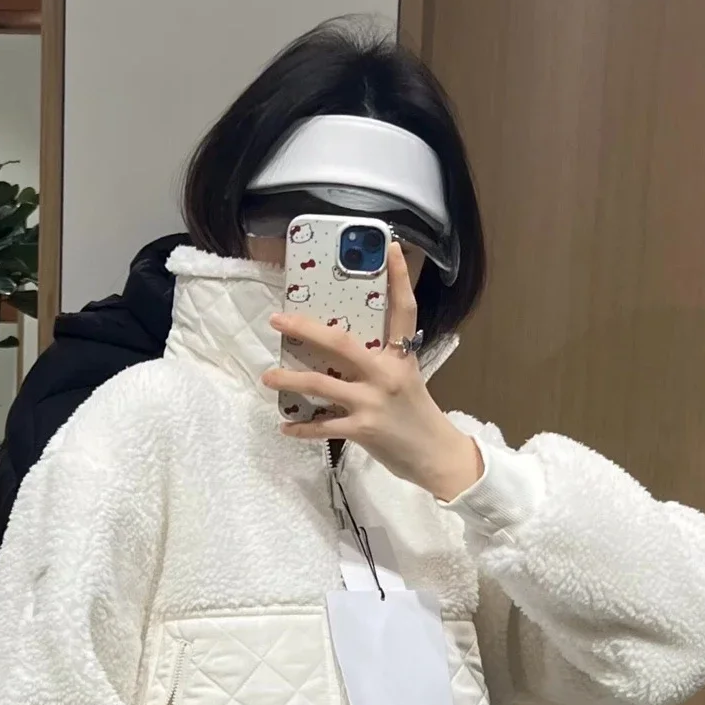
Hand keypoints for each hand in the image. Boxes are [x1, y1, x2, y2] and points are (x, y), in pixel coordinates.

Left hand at [263, 243, 483, 500]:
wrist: (436, 455)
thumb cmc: (418, 416)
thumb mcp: (407, 378)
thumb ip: (381, 361)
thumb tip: (344, 349)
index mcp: (401, 357)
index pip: (404, 310)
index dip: (399, 278)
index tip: (393, 248)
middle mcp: (386, 374)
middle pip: (340, 344)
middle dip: (305, 329)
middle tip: (278, 318)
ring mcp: (373, 402)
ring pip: (321, 385)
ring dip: (289, 380)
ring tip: (268, 376)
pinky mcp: (363, 429)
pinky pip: (323, 427)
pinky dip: (302, 428)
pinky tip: (285, 426)